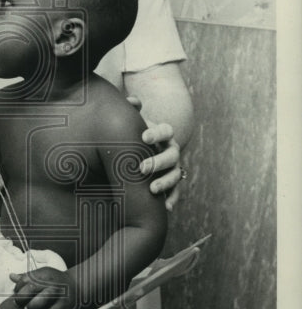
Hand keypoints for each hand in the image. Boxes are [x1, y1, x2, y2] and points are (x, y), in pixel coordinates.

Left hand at [9, 266, 78, 308]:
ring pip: (40, 301)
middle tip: (18, 304)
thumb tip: (11, 276)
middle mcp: (51, 282)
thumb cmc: (55, 281)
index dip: (18, 287)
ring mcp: (58, 294)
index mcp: (43, 274)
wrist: (78, 285)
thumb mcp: (43, 275)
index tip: (16, 293)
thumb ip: (27, 277)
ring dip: (30, 307)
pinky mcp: (63, 305)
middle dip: (21, 297)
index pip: (25, 279)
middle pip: (31, 287)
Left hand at [126, 96, 183, 211]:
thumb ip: (131, 109)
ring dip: (165, 182)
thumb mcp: (132, 122)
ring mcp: (174, 168)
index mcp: (164, 134)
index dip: (156, 133)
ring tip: (152, 190)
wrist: (141, 150)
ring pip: (176, 175)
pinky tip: (165, 208)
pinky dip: (172, 199)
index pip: (166, 130)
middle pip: (172, 155)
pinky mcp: (172, 184)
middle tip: (141, 168)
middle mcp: (172, 151)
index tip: (143, 137)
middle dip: (158, 162)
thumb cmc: (134, 135)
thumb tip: (132, 101)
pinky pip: (175, 192)